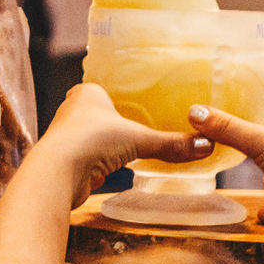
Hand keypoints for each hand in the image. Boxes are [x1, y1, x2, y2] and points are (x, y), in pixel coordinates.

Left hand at [37, 82, 211, 206]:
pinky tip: (117, 165)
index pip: (105, 89)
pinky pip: (92, 157)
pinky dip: (104, 161)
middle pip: (100, 113)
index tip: (137, 99)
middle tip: (141, 122)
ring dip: (109, 142)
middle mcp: (74, 111)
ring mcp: (69, 137)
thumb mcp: (138, 139)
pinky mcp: (69, 161)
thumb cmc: (90, 141)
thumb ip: (170, 144)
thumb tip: (205, 145)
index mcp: (87, 93)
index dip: (119, 95)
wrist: (57, 174)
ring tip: (133, 145)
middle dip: (115, 119)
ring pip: (95, 136)